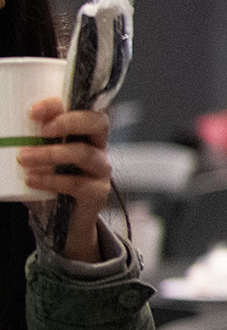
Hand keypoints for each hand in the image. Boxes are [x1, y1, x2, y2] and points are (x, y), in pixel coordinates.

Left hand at [20, 98, 111, 262]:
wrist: (63, 224)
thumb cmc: (48, 184)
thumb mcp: (37, 160)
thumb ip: (25, 145)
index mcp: (84, 134)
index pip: (82, 108)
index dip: (60, 106)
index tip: (32, 111)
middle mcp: (97, 148)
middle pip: (97, 123)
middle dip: (69, 122)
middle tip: (41, 130)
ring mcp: (100, 170)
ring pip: (83, 153)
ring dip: (51, 153)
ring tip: (24, 158)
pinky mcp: (97, 193)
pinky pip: (77, 183)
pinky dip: (51, 180)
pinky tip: (31, 180)